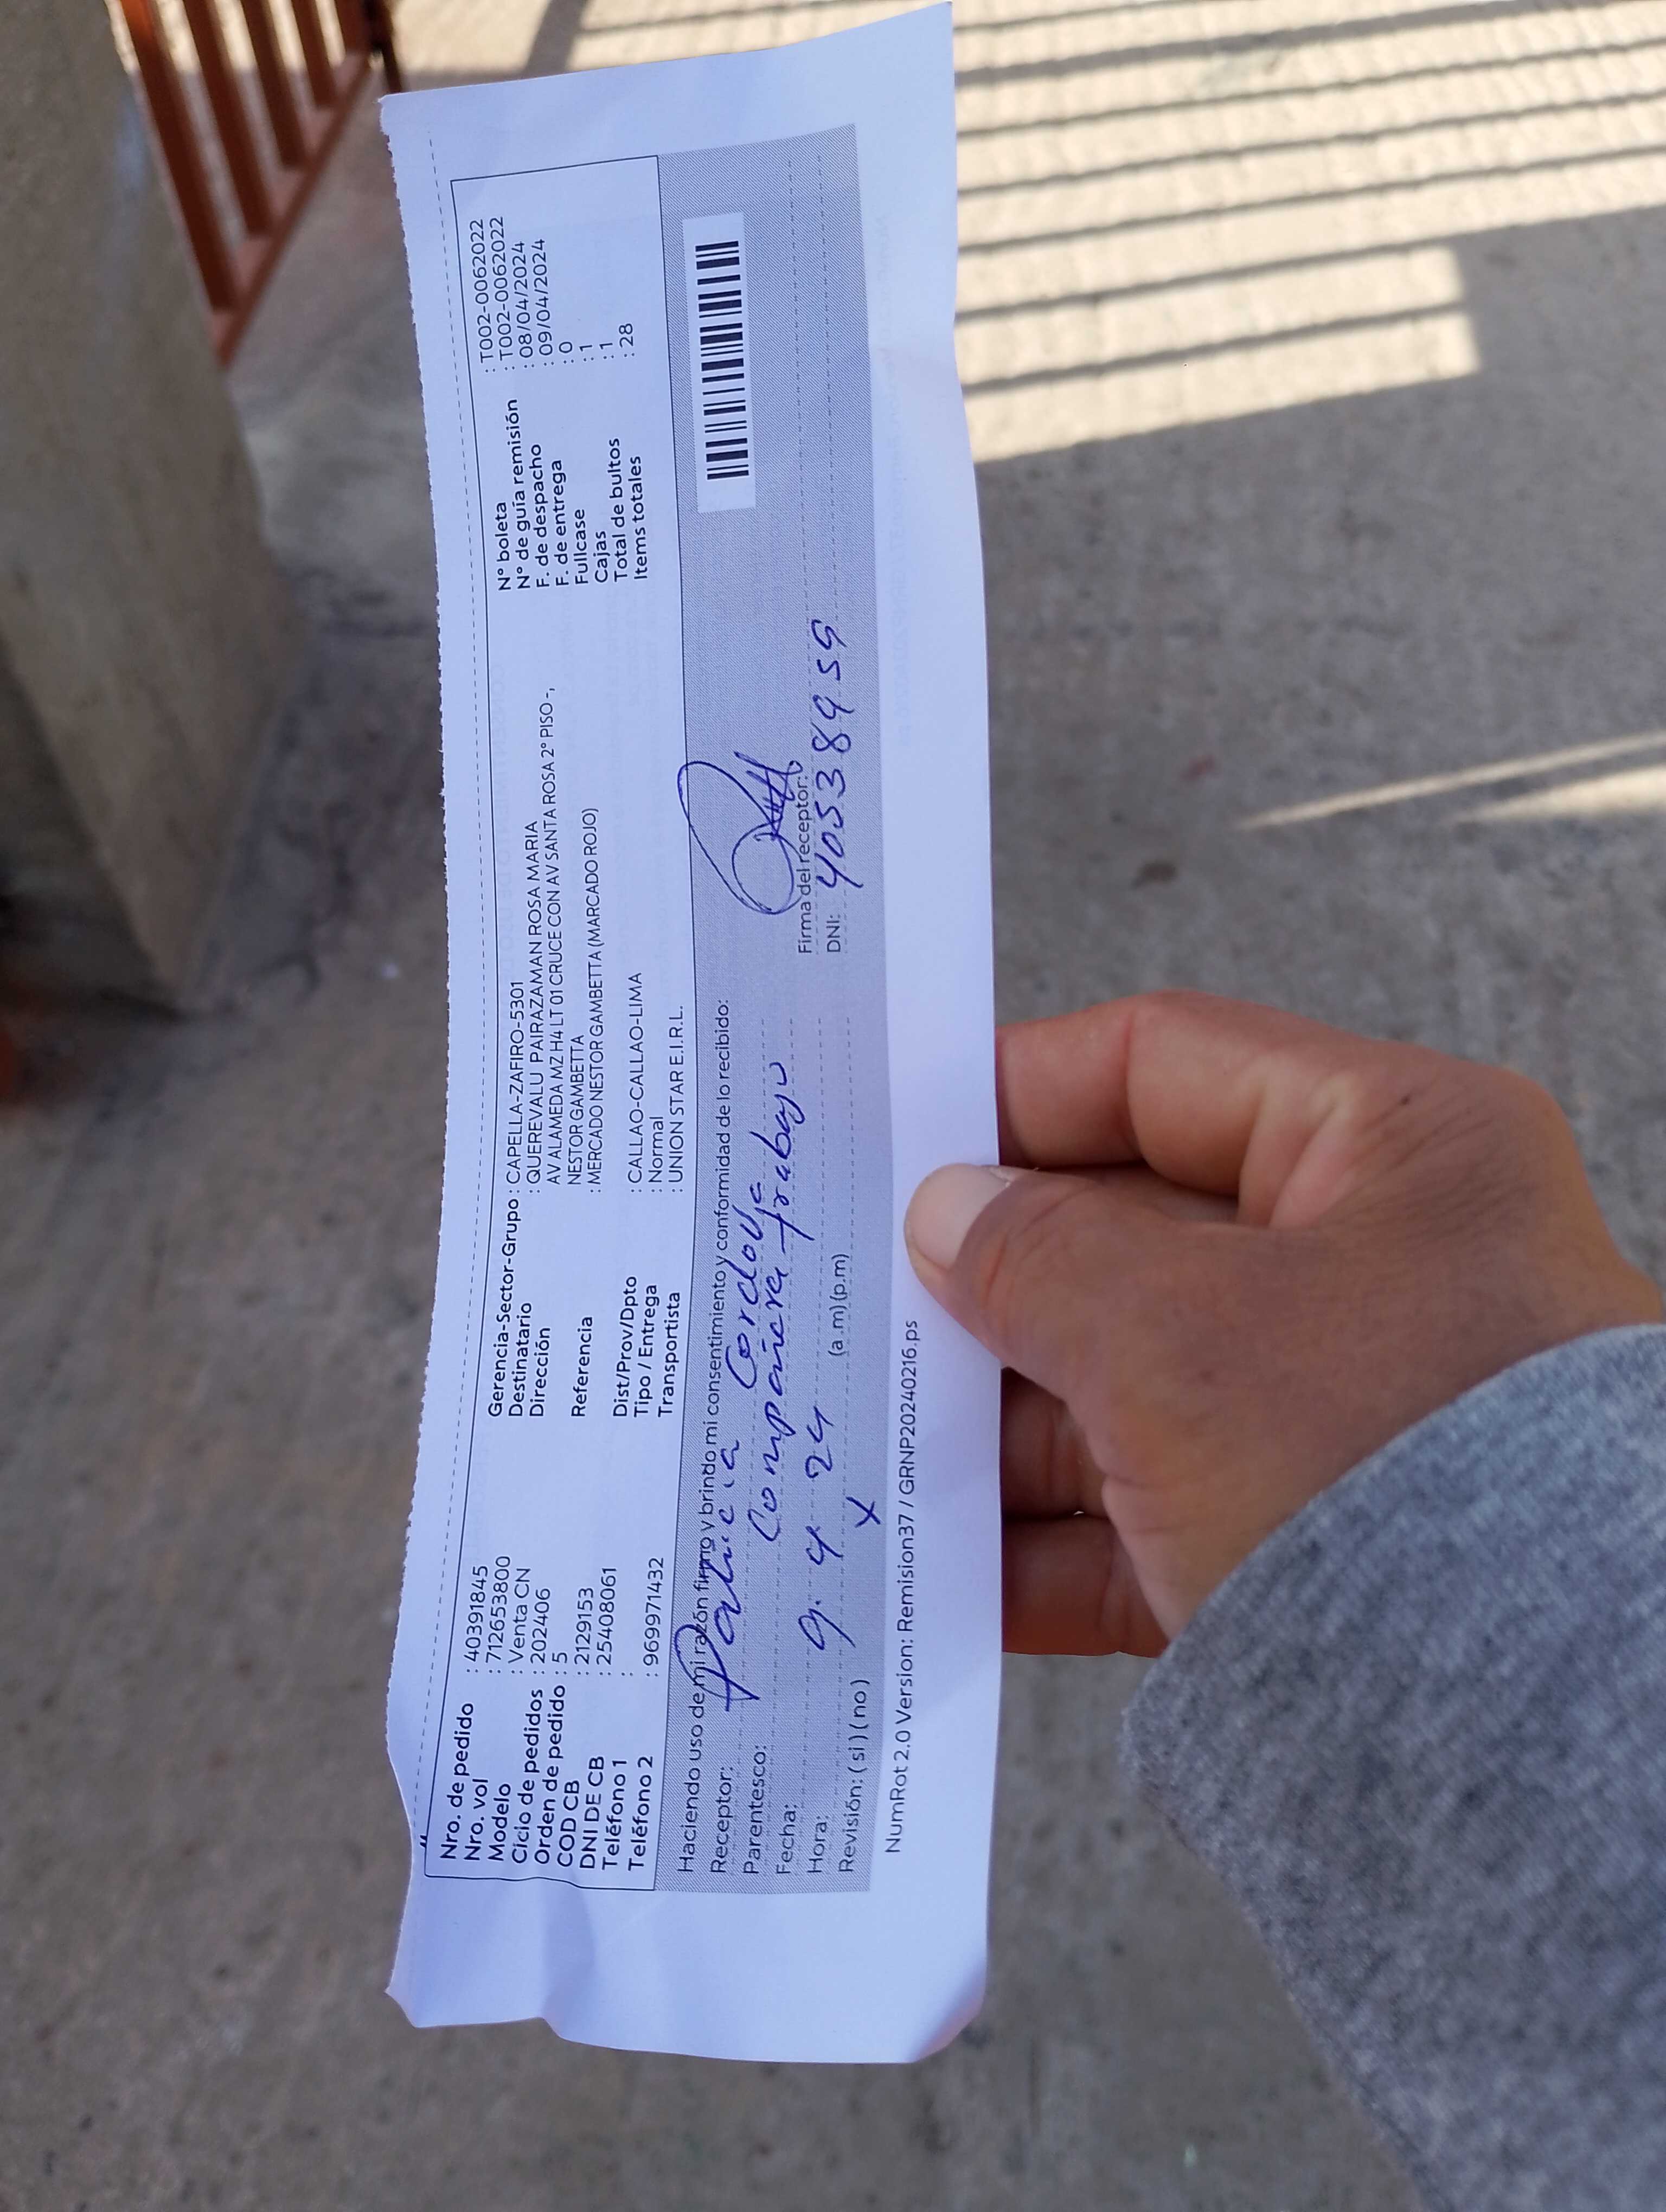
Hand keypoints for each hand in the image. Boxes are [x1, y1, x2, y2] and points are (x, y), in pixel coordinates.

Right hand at [905, 993, 1660, 1656]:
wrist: (1552, 1742)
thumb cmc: (1405, 1486)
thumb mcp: (1181, 1340)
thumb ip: (1039, 1259)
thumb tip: (947, 1215)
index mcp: (1391, 1150)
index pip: (1165, 1065)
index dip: (1016, 1094)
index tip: (895, 1137)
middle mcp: (1377, 1269)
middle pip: (1127, 1239)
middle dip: (984, 1283)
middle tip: (850, 1302)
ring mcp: (1338, 1415)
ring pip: (1124, 1390)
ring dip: (995, 1426)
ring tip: (863, 1436)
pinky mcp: (1308, 1549)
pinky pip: (1146, 1522)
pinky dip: (1044, 1544)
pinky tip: (938, 1561)